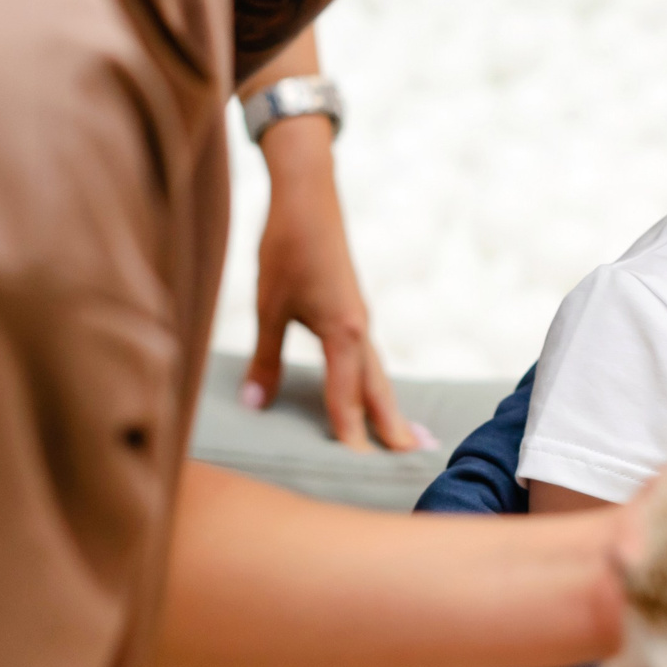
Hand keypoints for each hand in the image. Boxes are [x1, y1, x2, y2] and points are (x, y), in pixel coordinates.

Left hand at [246, 117, 422, 450]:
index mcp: (342, 332)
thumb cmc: (286, 247)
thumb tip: (255, 406)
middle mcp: (359, 329)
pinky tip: (367, 389)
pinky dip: (371, 382)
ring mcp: (360, 318)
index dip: (349, 435)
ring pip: (376, 373)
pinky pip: (367, 357)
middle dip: (391, 426)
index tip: (358, 469)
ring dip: (385, 406)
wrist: (308, 196)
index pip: (346, 396)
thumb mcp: (269, 306)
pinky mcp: (352, 308)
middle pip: (377, 389)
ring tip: (399, 436)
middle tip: (411, 458)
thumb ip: (264, 359)